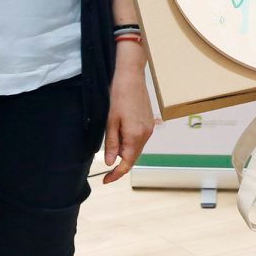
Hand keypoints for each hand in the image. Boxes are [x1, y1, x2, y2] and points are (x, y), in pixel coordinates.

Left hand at [103, 43, 155, 183]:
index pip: (127, 163)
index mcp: (135, 135)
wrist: (131, 76)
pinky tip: (121, 131)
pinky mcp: (150, 121)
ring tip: (112, 137)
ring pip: (137, 148)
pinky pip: (140, 138)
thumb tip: (110, 163)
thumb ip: (111, 143)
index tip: (105, 180)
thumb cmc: (118, 95)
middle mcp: (146, 134)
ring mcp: (150, 128)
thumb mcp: (110, 121)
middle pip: (133, 157)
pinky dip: (130, 141)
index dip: (116, 174)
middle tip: (105, 160)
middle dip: (120, 161)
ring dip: (125, 149)